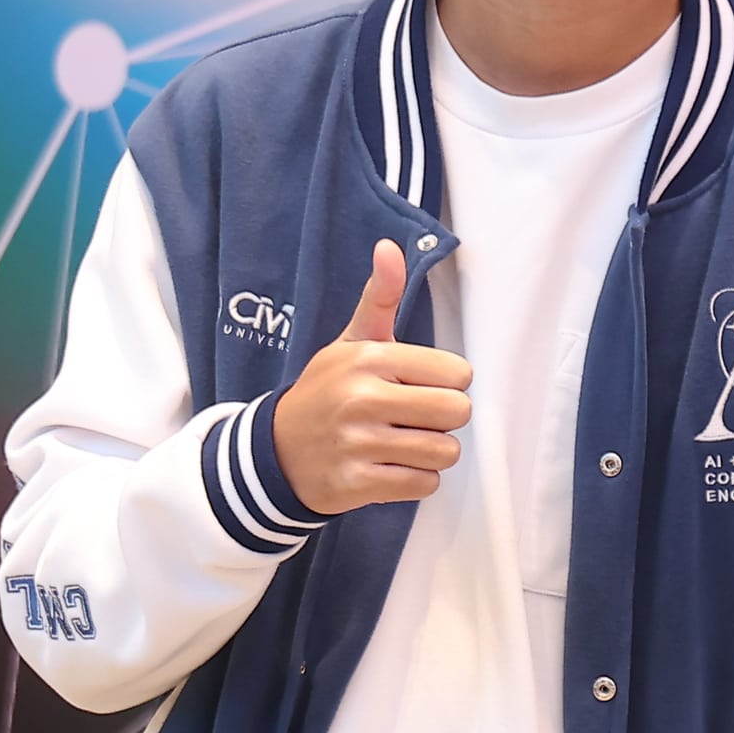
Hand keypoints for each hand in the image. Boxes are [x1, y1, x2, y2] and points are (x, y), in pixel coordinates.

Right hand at [271, 240, 474, 513]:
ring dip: (431, 452)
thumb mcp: (352, 341)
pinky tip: (388, 467)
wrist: (274, 452)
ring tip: (399, 442)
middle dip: (444, 419)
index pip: (459, 374)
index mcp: (369, 359)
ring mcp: (357, 443)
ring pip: (445, 452)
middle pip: (458, 413)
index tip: (418, 385)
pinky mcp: (355, 483)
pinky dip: (415, 480)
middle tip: (413, 417)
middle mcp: (362, 398)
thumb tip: (390, 247)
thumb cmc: (327, 391)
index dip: (447, 383)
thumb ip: (381, 298)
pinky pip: (423, 485)